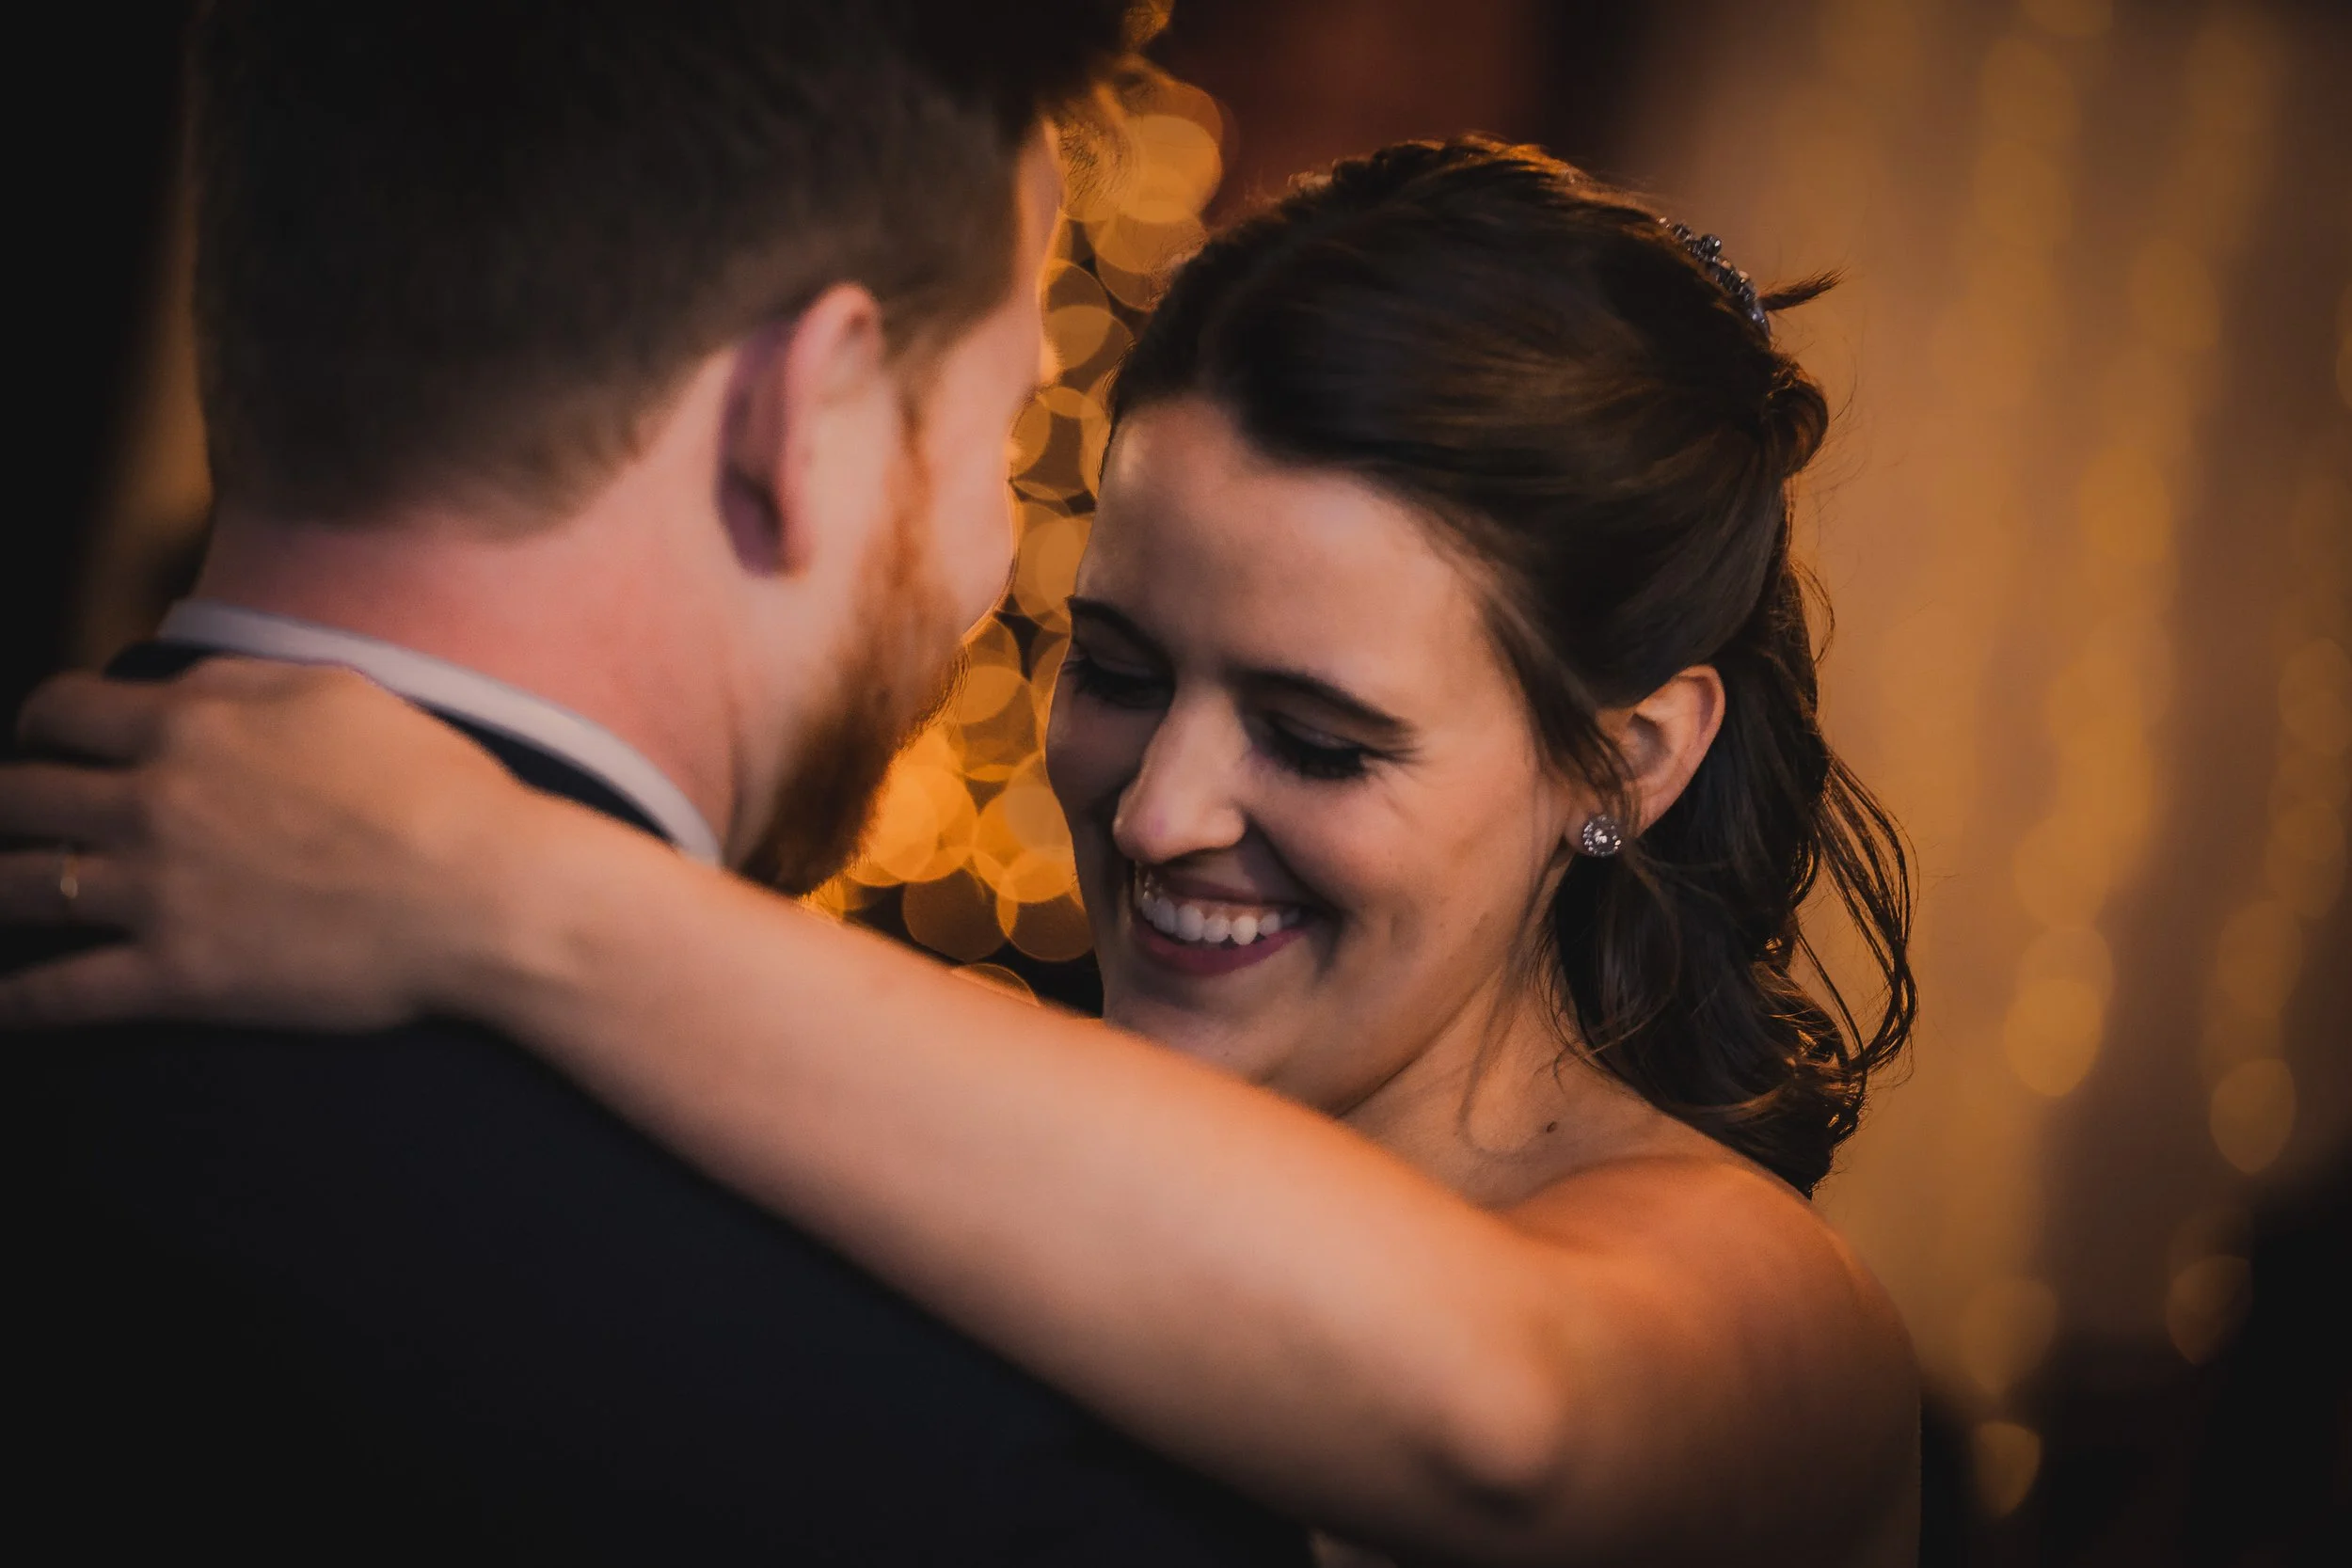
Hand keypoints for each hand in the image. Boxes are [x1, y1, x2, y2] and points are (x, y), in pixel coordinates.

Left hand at [0, 659, 540, 1030]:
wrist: (479, 890)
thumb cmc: (431, 785)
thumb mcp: (337, 691)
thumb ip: (238, 682)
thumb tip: (174, 687)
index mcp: (188, 725)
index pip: (60, 711)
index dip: (41, 724)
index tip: (47, 741)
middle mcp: (151, 803)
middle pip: (17, 797)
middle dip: (3, 805)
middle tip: (9, 819)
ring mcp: (157, 894)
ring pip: (19, 888)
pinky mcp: (179, 978)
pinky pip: (61, 994)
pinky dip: (14, 1004)